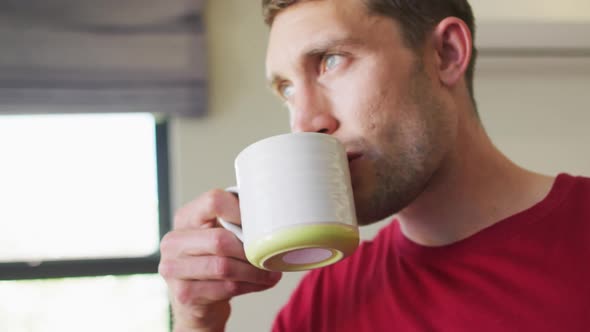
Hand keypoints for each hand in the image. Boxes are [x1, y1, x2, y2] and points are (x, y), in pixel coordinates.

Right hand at [159, 189, 282, 331]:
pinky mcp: (184, 294)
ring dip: (255, 271)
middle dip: (250, 250)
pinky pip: (226, 287)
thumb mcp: (218, 233)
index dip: (241, 211)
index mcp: (185, 218)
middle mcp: (173, 242)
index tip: (259, 223)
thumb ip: (235, 221)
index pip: (214, 201)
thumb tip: (269, 216)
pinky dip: (251, 286)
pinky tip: (261, 283)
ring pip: (225, 267)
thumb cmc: (213, 260)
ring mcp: (174, 269)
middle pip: (220, 240)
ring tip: (271, 272)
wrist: (196, 301)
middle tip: (270, 254)